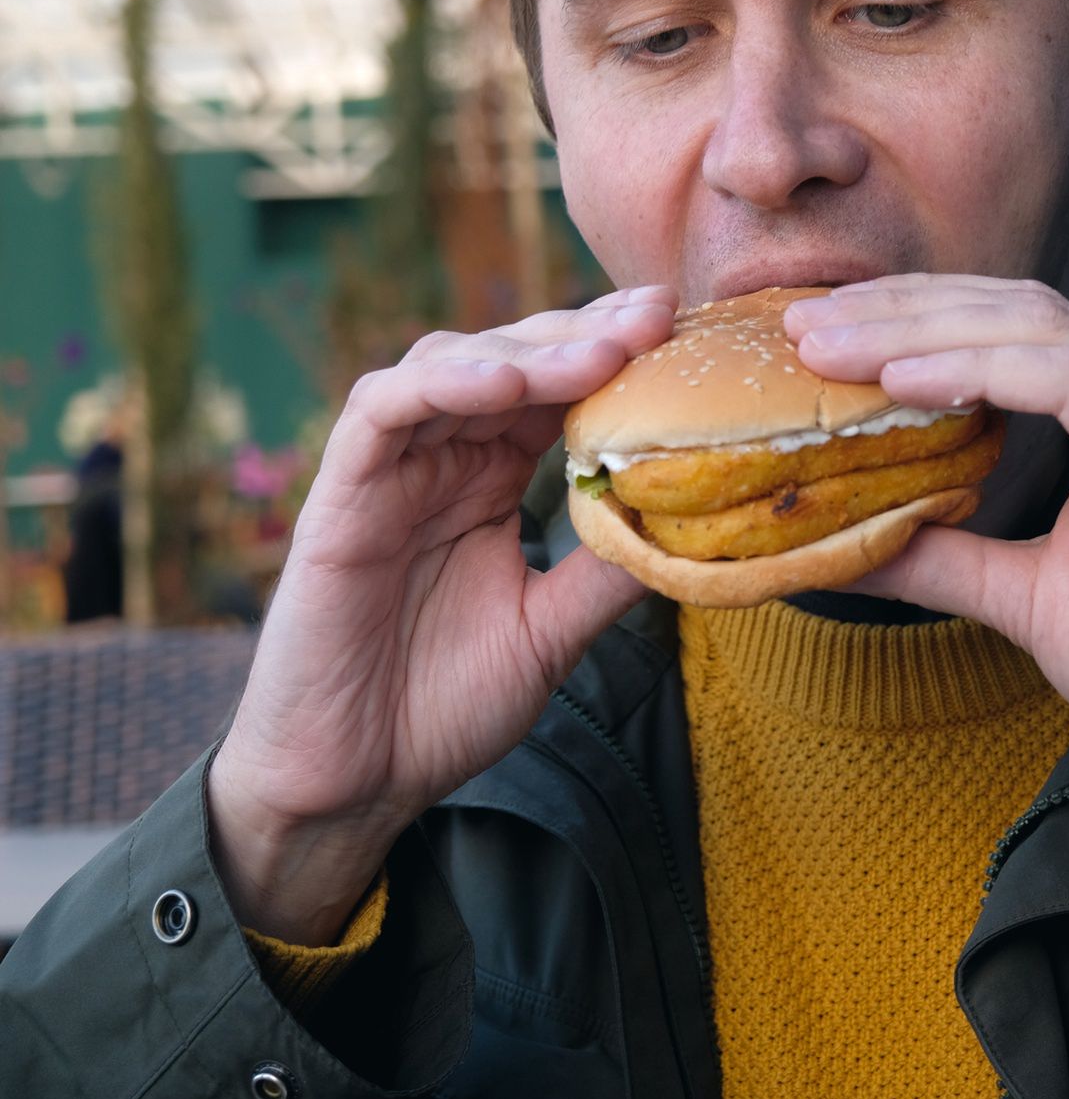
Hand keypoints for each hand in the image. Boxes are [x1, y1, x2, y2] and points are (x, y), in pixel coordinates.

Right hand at [206, 288, 676, 942]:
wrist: (353, 781)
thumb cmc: (443, 704)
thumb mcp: (552, 630)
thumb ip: (608, 571)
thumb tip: (699, 523)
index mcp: (491, 480)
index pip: (558, 390)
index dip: (617, 355)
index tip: (688, 335)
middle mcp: (442, 460)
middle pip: (514, 358)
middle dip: (587, 331)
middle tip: (657, 316)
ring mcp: (390, 471)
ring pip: (453, 365)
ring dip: (530, 349)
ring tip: (603, 350)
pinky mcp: (340, 493)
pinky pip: (383, 411)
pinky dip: (443, 384)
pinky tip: (507, 383)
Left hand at [786, 276, 1068, 852]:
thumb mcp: (1027, 597)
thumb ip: (945, 556)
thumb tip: (843, 544)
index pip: (1021, 327)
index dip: (918, 318)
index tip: (820, 337)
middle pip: (1023, 308)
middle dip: (904, 307)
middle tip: (801, 326)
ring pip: (1043, 328)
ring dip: (925, 331)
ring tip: (833, 349)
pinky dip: (985, 372)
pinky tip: (908, 383)